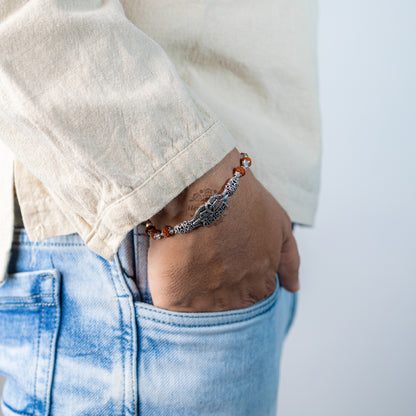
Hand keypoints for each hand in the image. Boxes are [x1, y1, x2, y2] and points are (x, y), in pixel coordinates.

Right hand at [147, 148, 299, 311]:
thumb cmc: (243, 201)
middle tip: (204, 258)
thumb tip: (294, 288)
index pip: (255, 295)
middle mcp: (238, 299)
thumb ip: (289, 260)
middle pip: (227, 305)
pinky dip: (169, 296)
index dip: (239, 275)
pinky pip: (171, 308)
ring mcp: (206, 302)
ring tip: (186, 261)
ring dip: (192, 291)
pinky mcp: (174, 299)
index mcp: (262, 284)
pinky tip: (168, 273)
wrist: (203, 188)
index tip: (225, 258)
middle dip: (217, 286)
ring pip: (199, 309)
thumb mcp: (279, 225)